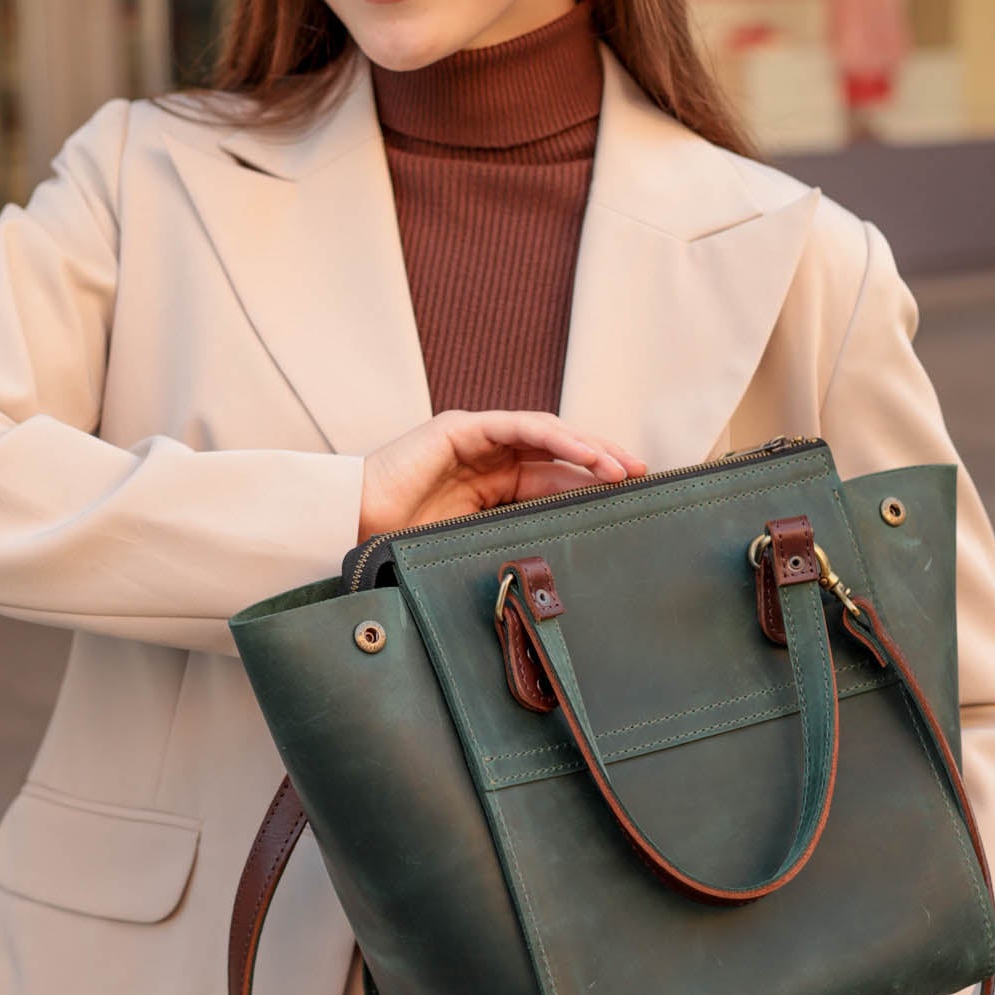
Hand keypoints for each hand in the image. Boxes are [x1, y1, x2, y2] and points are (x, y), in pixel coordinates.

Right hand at [358, 409, 647, 539]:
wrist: (352, 530)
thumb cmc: (403, 545)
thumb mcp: (473, 546)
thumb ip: (509, 541)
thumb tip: (557, 567)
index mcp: (491, 487)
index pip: (553, 479)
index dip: (591, 484)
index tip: (629, 499)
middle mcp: (489, 458)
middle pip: (558, 453)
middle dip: (602, 461)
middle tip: (642, 475)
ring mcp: (476, 440)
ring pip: (547, 435)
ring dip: (587, 448)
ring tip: (621, 468)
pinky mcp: (461, 429)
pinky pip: (520, 427)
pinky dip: (557, 438)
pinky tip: (586, 455)